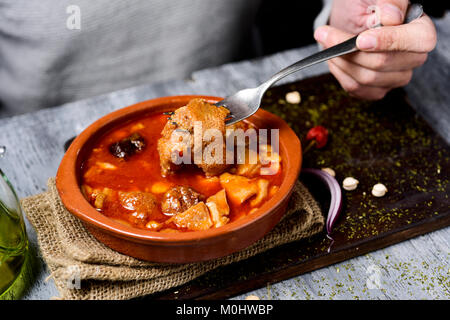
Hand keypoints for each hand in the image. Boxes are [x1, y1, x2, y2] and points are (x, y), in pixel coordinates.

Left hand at [314, 0, 436, 99]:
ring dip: (341, 61)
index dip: (390, 42)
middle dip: (350, 50)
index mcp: (420, 30)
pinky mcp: (377, 89)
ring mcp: (396, 76)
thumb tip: (391, 17)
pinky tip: (335, 59)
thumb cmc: (366, 4)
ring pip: (367, 78)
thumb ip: (389, 2)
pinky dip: (340, 74)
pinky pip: (357, 89)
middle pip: (383, 62)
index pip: (419, 41)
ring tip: (328, 44)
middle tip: (326, 34)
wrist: (350, 17)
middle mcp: (413, 57)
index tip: (361, 40)